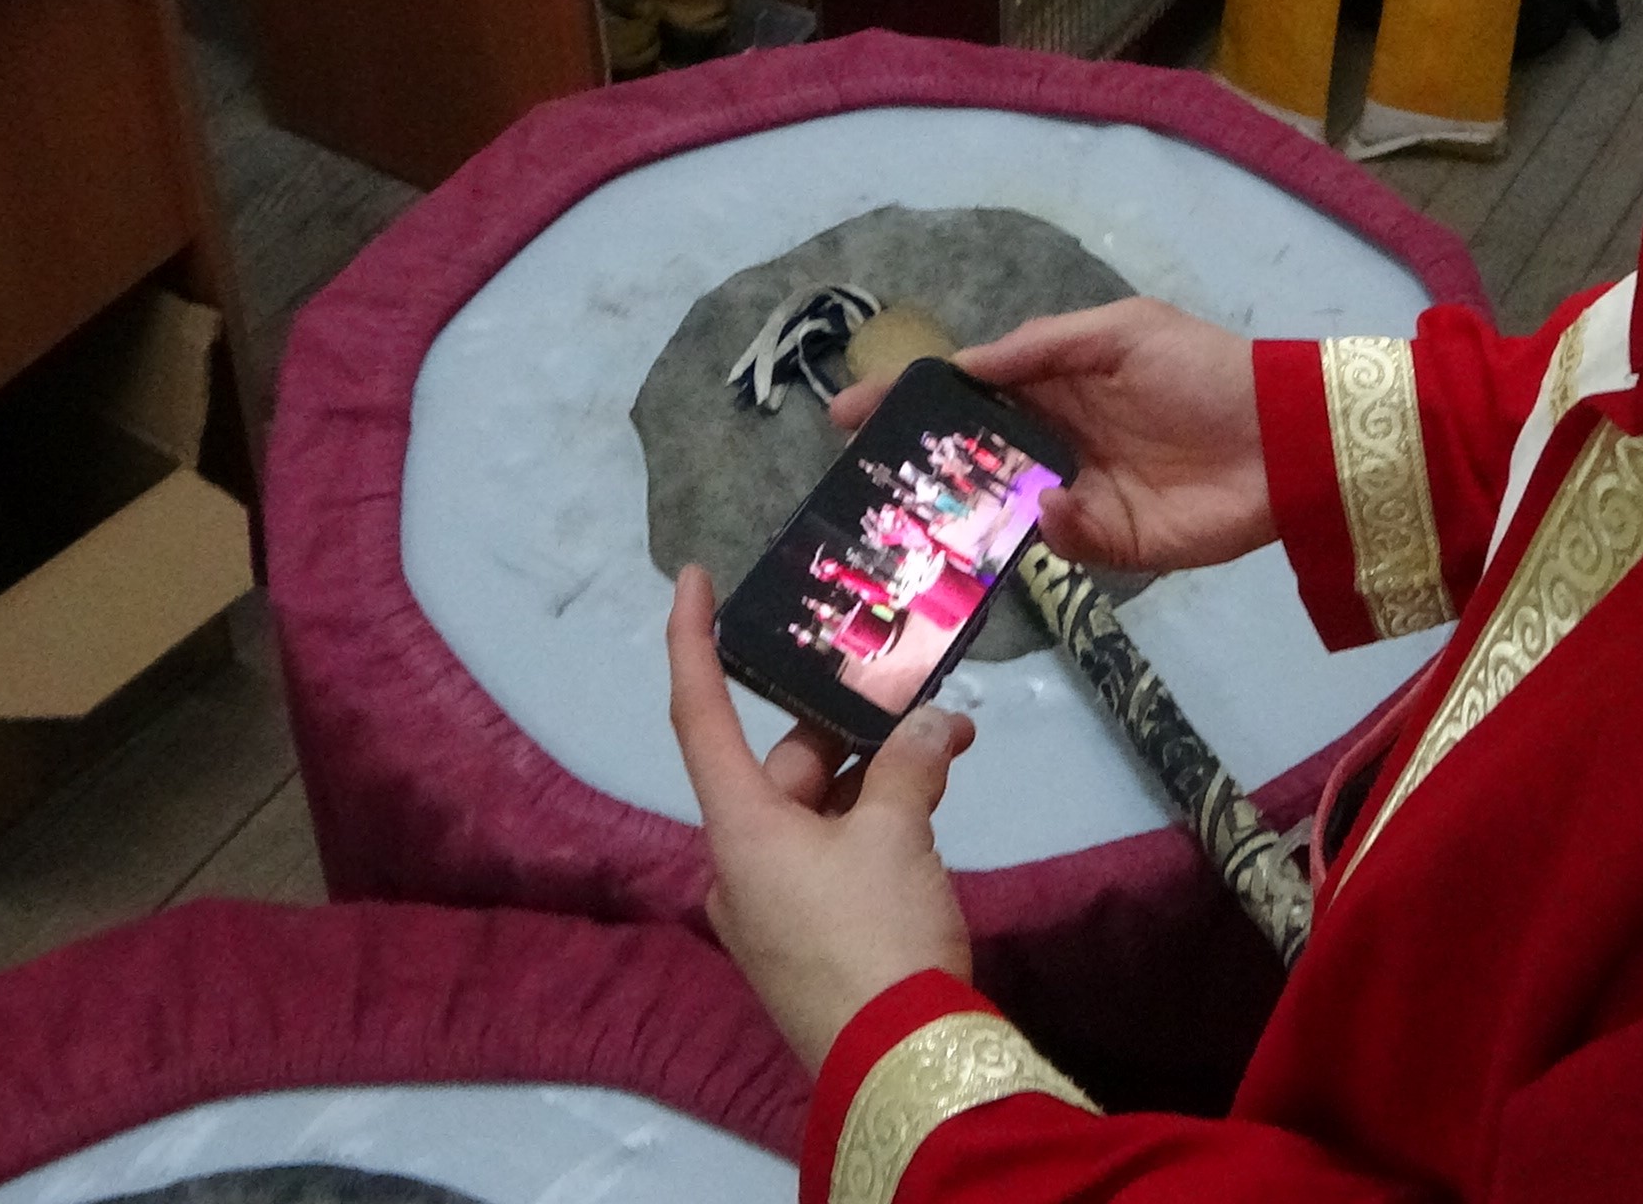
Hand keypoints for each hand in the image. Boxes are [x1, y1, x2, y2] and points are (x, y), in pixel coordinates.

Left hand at [666, 565, 973, 1068]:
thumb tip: (932, 729)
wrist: (898, 1062)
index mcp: (739, 826)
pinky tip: (929, 825)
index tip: (692, 580)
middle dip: (855, 732)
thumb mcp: (898, 833)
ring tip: (949, 758)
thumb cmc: (878, 933)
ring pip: (818, 814)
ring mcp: (770, 909)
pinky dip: (875, 831)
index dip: (692, 643)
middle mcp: (739, 864)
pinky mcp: (806, 943)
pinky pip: (832, 861)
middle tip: (929, 706)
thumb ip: (909, 766)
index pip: (700, 715)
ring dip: (878, 783)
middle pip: (785, 767)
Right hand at [830, 299, 1273, 570]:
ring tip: (913, 516)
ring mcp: (1078, 497)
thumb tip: (964, 366)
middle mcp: (1053, 445)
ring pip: (1001, 513)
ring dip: (964, 514)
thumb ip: (1040, 348)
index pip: (966, 397)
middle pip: (969, 463)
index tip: (846, 417)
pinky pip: (1059, 543)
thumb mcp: (1119, 332)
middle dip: (918, 472)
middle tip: (863, 481)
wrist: (1284, 439)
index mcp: (1052, 388)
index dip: (908, 404)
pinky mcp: (1112, 542)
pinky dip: (1047, 528)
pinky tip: (1047, 505)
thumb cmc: (1201, 370)